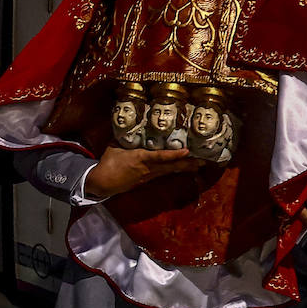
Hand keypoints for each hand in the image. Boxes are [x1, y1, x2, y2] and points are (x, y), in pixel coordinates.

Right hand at [85, 146, 201, 197]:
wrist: (103, 182)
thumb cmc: (108, 163)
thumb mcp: (114, 147)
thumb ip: (124, 137)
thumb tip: (128, 124)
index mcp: (140, 158)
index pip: (160, 156)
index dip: (174, 155)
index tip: (187, 151)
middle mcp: (148, 168)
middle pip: (171, 166)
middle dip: (187, 164)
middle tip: (203, 161)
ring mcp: (149, 175)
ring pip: (170, 171)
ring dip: (184, 168)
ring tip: (199, 165)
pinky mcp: (147, 179)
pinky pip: (164, 173)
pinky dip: (175, 170)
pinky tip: (184, 169)